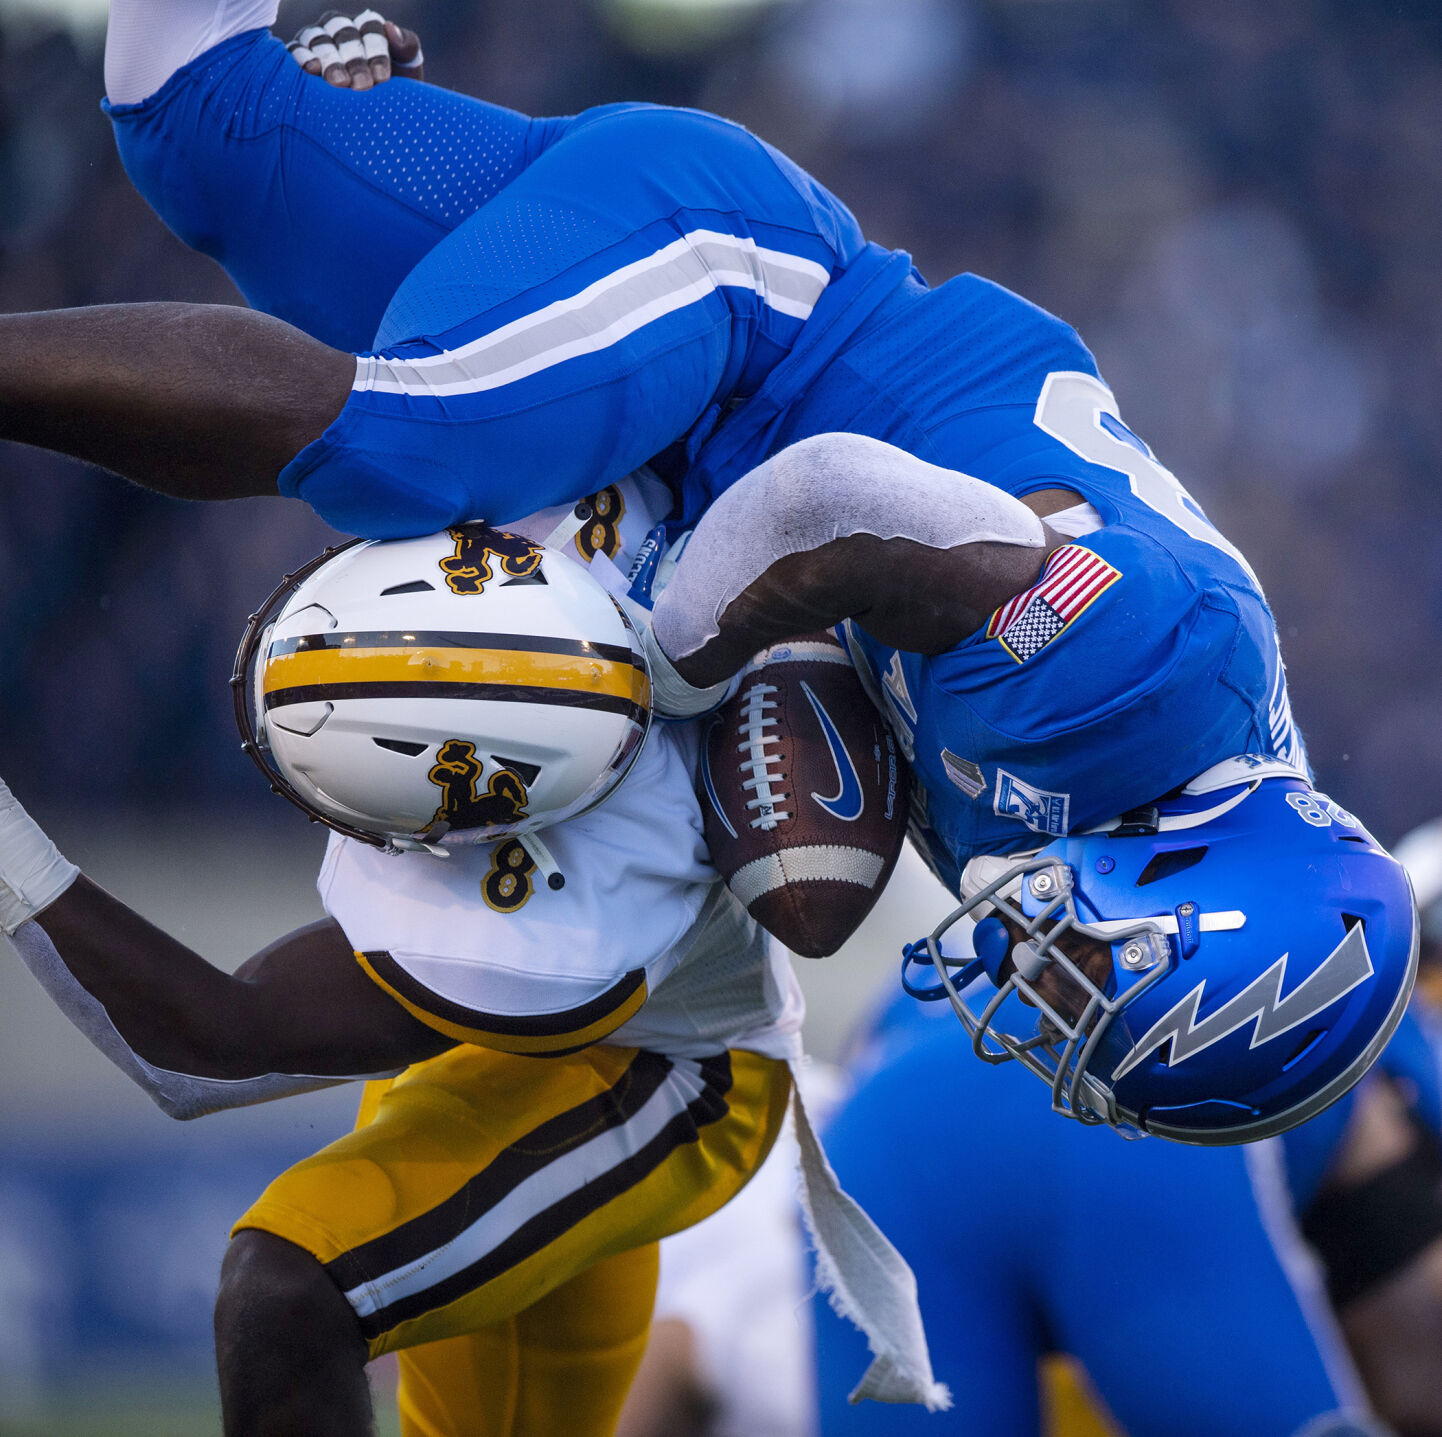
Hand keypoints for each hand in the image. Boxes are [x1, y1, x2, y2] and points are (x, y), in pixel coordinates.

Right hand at [287, 9, 424, 89]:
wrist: (371, 124)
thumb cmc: (391, 95)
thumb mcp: (407, 75)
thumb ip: (406, 48)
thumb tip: (390, 26)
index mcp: (367, 29)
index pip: (370, 28)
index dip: (376, 51)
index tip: (384, 79)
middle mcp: (340, 29)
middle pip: (343, 34)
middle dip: (354, 60)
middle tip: (362, 86)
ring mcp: (317, 40)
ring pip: (319, 39)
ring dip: (329, 60)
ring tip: (339, 83)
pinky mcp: (298, 53)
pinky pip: (296, 49)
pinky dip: (302, 58)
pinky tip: (311, 72)